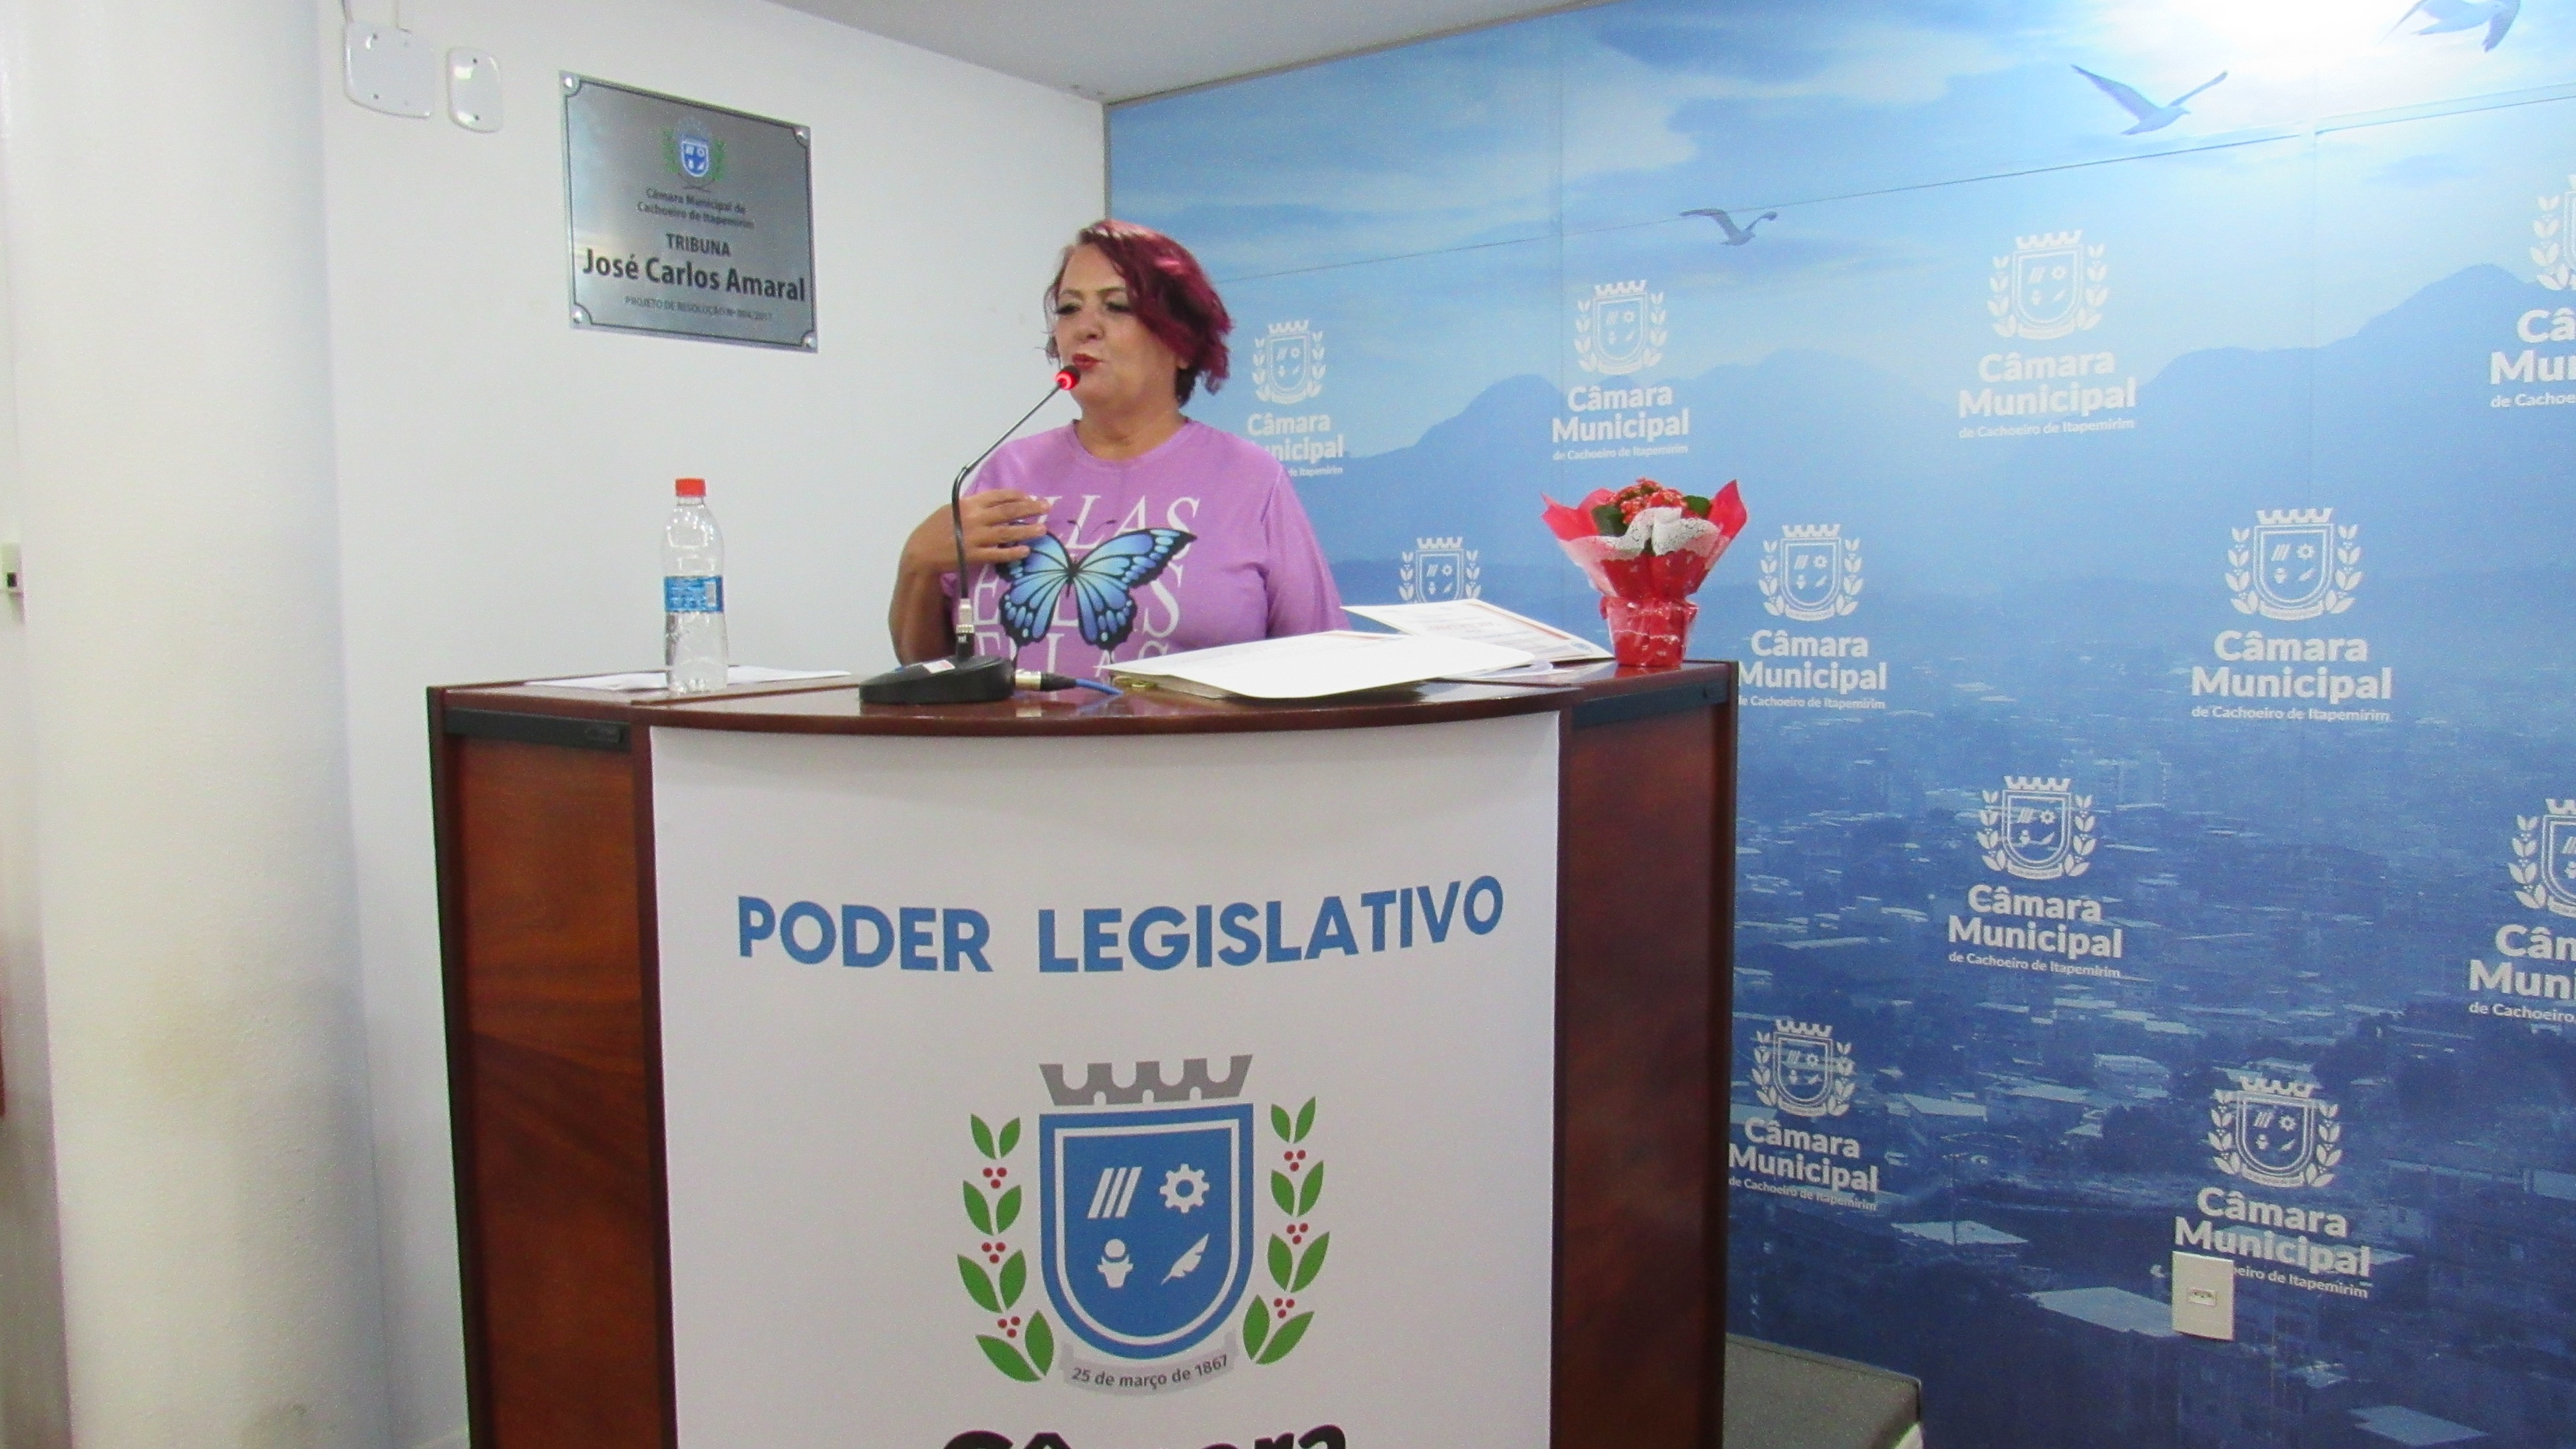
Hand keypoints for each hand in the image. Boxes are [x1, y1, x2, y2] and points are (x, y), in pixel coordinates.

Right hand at [899, 490, 1051, 576]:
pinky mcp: (974, 556)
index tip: (1031, 496)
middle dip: (1030, 508)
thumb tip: (995, 503)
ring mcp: (975, 538)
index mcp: (969, 504)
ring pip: (1007, 532)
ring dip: (1027, 529)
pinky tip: (1026, 550)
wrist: (920, 552)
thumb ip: (973, 505)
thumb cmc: (935, 529)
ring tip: (1043, 529)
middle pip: (1008, 511)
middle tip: (1047, 507)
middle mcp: (974, 518)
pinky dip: (1013, 552)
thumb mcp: (952, 509)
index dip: (1017, 495)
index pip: (998, 496)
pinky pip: (998, 553)